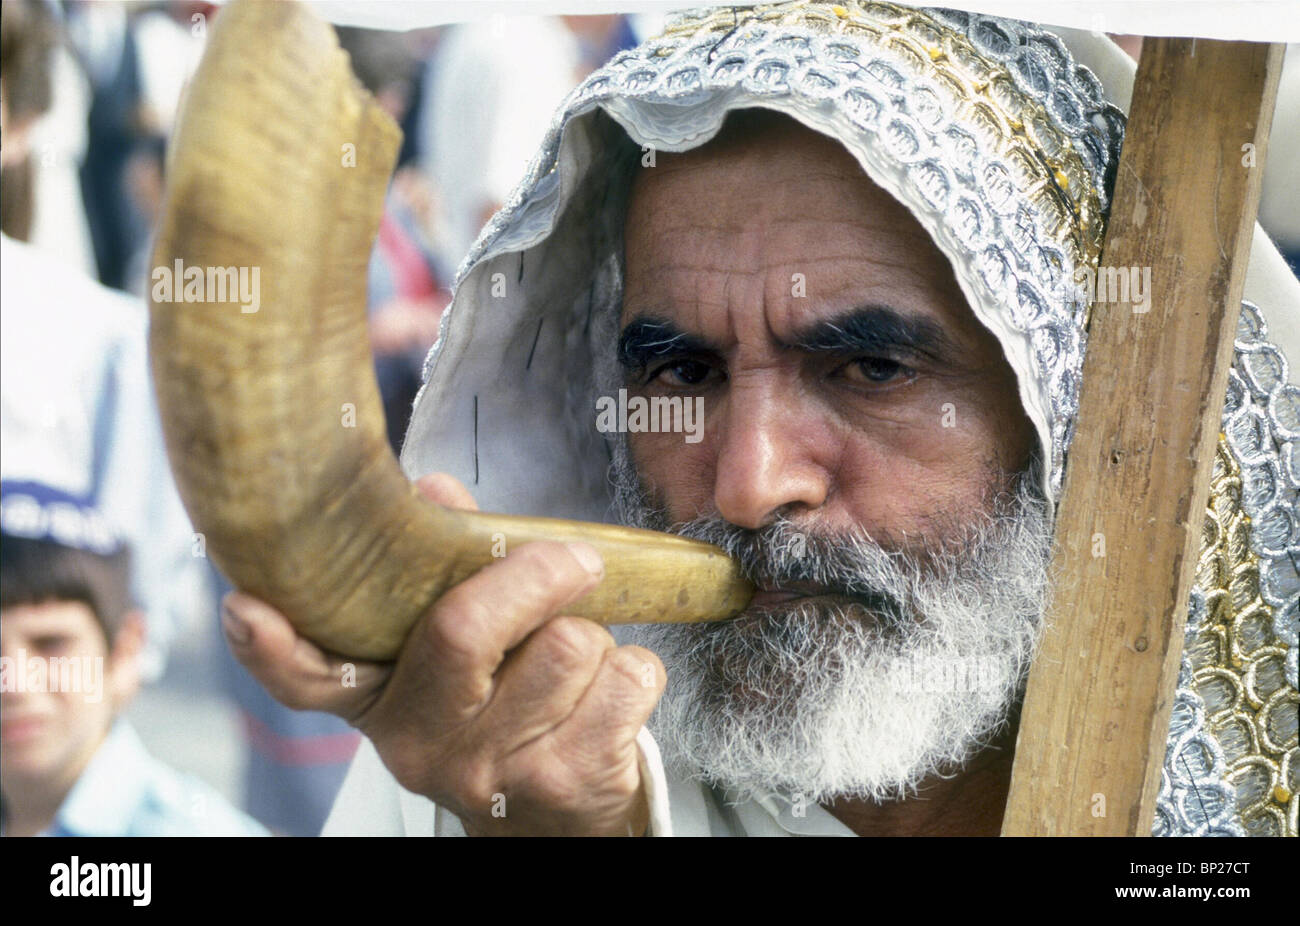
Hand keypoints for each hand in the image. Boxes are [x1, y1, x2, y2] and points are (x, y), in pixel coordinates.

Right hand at [221, 473, 665, 835]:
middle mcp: (424, 742)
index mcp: (385, 699)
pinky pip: (627, 679)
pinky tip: (607, 694)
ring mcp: (492, 770)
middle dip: (536, 574)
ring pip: (567, 646)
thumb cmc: (508, 704)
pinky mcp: (567, 781)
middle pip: (465, 628)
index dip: (272, 645)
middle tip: (573, 561)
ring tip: (573, 659)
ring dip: (594, 636)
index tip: (246, 606)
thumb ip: (448, 567)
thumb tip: (436, 489)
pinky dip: (633, 670)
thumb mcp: (463, 651)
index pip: (313, 678)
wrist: (558, 816)